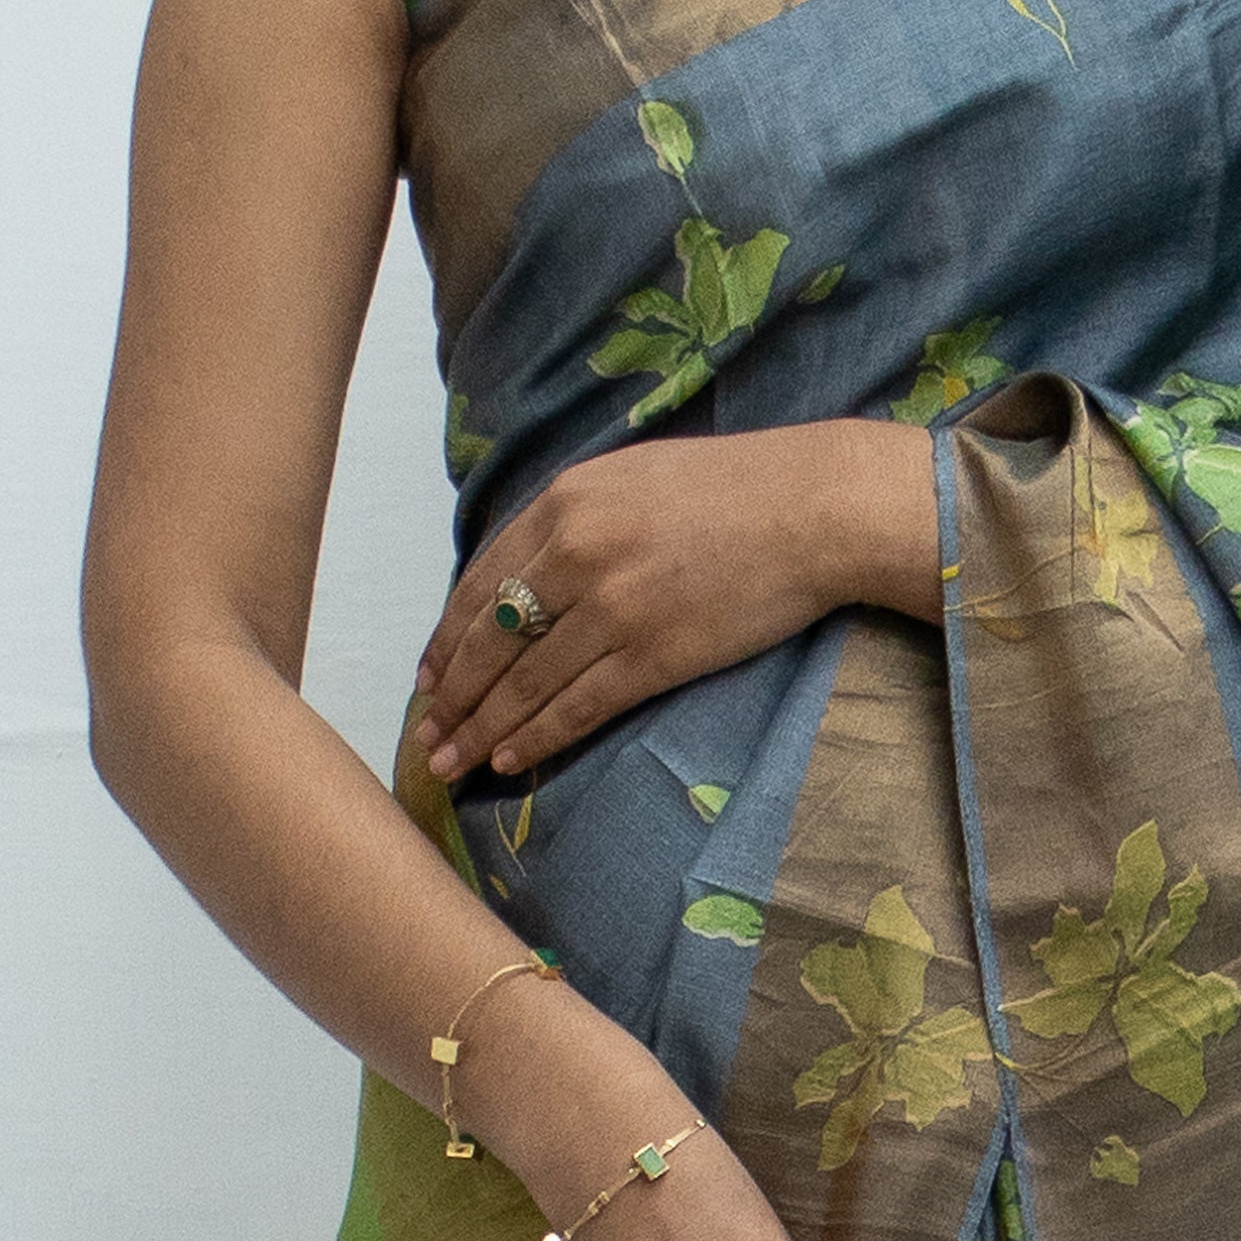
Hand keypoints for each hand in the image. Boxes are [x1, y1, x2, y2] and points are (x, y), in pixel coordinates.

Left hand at [413, 418, 940, 789]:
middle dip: (450, 697)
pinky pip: (576, 707)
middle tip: (426, 737)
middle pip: (490, 639)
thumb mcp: (632, 477)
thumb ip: (573, 520)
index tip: (429, 678)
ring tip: (449, 764)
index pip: (480, 582)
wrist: (814, 508)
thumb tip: (524, 576)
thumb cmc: (734, 489)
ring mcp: (612, 607)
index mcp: (565, 502)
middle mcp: (576, 553)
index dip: (448, 640)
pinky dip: (536, 738)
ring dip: (479, 730)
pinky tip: (509, 760)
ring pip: (524, 683)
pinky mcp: (653, 654)